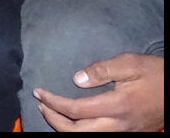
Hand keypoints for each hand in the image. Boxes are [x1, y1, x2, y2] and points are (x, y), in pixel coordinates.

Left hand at [34, 53, 163, 131]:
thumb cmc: (155, 73)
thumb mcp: (130, 63)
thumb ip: (102, 70)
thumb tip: (76, 79)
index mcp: (117, 106)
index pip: (76, 110)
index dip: (54, 103)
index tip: (39, 92)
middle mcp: (119, 125)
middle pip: (78, 132)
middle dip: (54, 120)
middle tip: (41, 104)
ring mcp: (125, 132)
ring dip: (65, 128)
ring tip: (52, 112)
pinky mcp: (130, 134)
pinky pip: (99, 137)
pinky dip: (80, 131)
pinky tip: (73, 120)